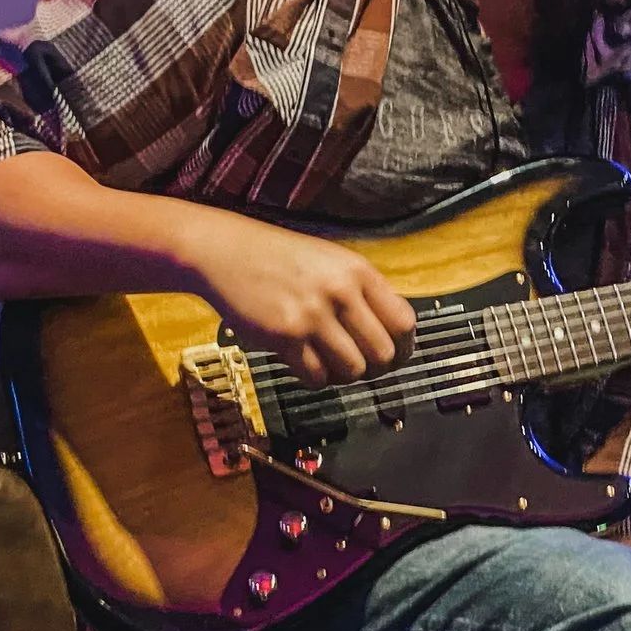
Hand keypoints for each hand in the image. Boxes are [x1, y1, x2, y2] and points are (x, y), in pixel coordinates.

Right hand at [184, 215, 415, 385]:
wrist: (226, 252)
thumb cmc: (280, 258)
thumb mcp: (331, 261)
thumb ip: (363, 291)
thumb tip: (394, 333)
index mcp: (357, 271)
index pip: (404, 322)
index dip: (403, 346)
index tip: (394, 355)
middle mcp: (339, 292)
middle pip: (383, 353)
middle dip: (375, 367)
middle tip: (360, 364)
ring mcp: (312, 315)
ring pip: (353, 370)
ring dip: (344, 374)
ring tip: (330, 362)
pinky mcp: (284, 337)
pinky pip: (317, 377)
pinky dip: (315, 378)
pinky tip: (306, 362)